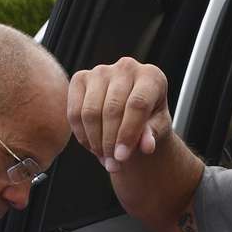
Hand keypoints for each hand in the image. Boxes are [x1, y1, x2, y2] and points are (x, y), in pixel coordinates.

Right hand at [68, 57, 171, 172]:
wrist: (131, 112)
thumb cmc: (149, 120)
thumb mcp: (157, 129)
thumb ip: (152, 135)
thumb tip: (146, 146)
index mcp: (151, 76)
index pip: (137, 104)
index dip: (128, 133)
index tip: (122, 157)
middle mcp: (126, 67)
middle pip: (112, 109)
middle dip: (110, 142)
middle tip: (113, 164)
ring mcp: (100, 71)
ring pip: (90, 112)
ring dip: (95, 141)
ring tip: (104, 158)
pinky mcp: (80, 78)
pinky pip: (74, 112)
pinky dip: (82, 135)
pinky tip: (93, 146)